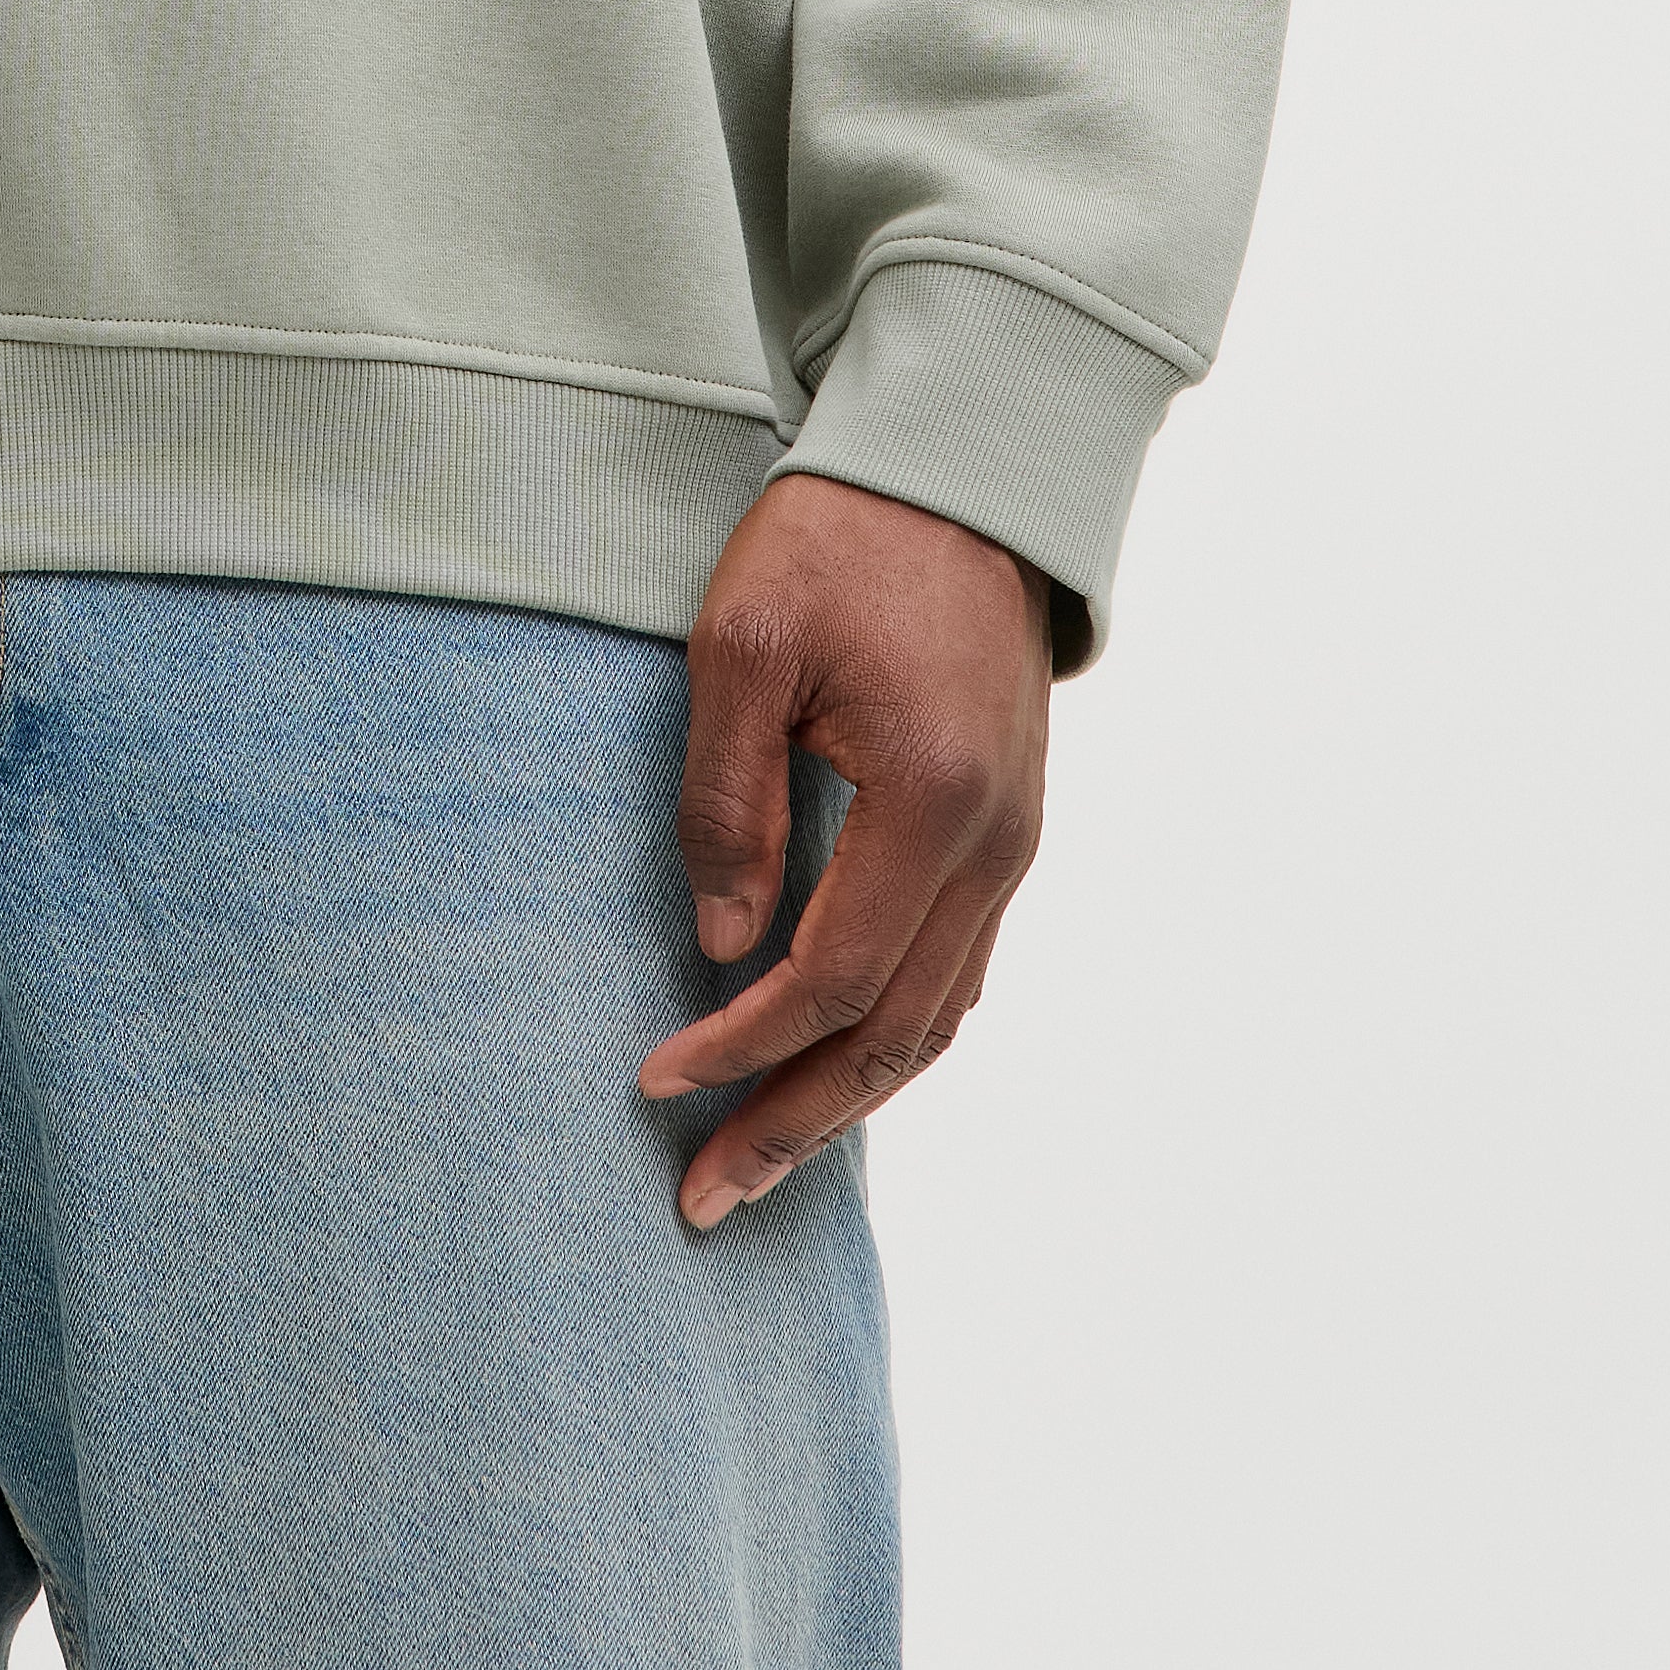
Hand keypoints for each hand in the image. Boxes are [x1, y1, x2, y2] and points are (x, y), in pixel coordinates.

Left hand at [638, 471, 1051, 1228]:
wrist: (959, 470)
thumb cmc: (838, 540)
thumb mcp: (742, 646)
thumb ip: (727, 800)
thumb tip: (721, 947)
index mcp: (931, 801)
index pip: (833, 978)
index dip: (740, 1045)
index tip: (653, 1080)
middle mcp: (996, 843)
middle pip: (899, 1036)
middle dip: (797, 1124)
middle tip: (704, 1199)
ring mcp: (1016, 841)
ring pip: (940, 1018)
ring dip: (847, 1100)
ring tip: (757, 1161)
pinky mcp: (1008, 827)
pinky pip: (958, 968)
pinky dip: (893, 1035)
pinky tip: (830, 1064)